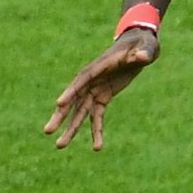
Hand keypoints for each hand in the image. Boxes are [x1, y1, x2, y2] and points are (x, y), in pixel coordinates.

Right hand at [43, 29, 158, 149]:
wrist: (141, 46)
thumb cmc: (142, 44)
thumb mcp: (145, 48)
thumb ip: (142, 53)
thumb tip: (142, 57)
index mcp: (98, 67)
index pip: (81, 81)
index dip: (70, 92)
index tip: (58, 104)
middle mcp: (91, 80)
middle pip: (73, 100)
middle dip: (61, 116)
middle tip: (48, 131)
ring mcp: (95, 90)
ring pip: (80, 112)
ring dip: (71, 129)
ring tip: (60, 146)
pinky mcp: (102, 97)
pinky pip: (97, 117)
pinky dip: (96, 131)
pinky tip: (97, 147)